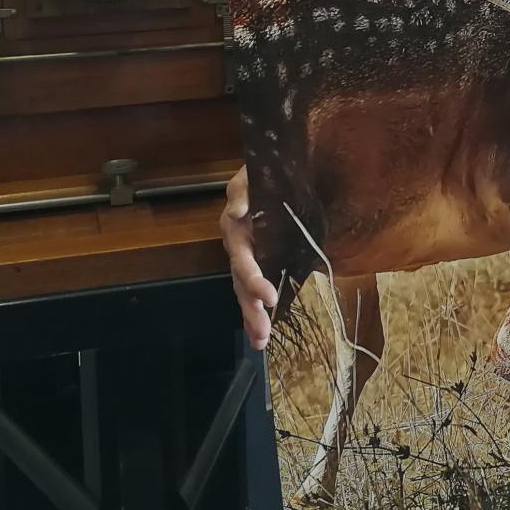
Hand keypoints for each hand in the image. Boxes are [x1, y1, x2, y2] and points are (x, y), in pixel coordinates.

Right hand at [222, 165, 277, 350]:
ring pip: (246, 291)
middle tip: (262, 334)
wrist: (273, 169)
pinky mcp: (263, 259)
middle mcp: (239, 248)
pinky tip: (264, 331)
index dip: (254, 280)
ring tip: (260, 341)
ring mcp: (250, 256)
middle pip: (242, 285)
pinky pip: (257, 288)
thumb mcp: (249, 174)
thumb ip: (242, 189)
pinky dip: (259, 309)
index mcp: (236, 230)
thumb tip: (239, 209)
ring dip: (253, 317)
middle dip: (251, 310)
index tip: (270, 297)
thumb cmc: (260, 172)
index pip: (243, 261)